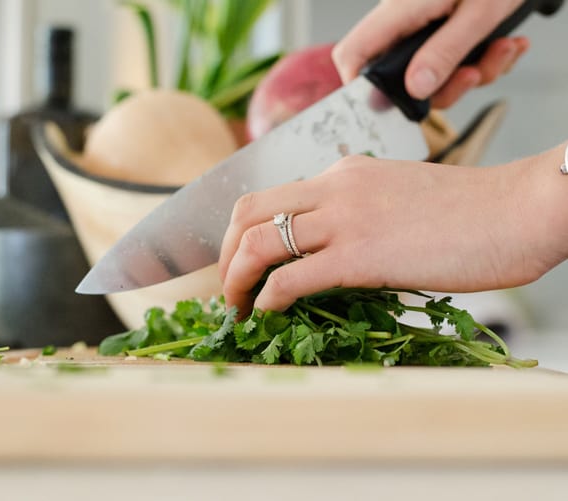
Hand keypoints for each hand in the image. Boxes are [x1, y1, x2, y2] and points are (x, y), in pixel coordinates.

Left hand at [218, 145, 567, 314]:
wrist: (519, 210)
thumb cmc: (470, 213)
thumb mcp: (398, 197)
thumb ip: (358, 215)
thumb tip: (329, 254)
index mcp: (342, 173)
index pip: (270, 196)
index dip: (242, 232)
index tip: (241, 264)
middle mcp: (334, 187)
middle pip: (247, 211)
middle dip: (224, 254)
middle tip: (228, 288)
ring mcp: (344, 219)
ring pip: (258, 242)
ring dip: (235, 280)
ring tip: (236, 308)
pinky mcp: (360, 255)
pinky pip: (291, 278)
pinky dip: (266, 299)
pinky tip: (267, 314)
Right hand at [332, 0, 528, 107]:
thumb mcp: (479, 12)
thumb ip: (445, 51)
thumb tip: (415, 88)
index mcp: (399, 11)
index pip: (353, 53)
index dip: (359, 86)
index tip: (389, 106)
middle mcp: (405, 21)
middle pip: (400, 77)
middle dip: (445, 87)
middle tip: (474, 73)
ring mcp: (424, 27)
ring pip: (434, 75)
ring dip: (474, 72)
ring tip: (503, 48)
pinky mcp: (444, 29)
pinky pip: (455, 63)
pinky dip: (485, 61)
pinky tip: (506, 43)